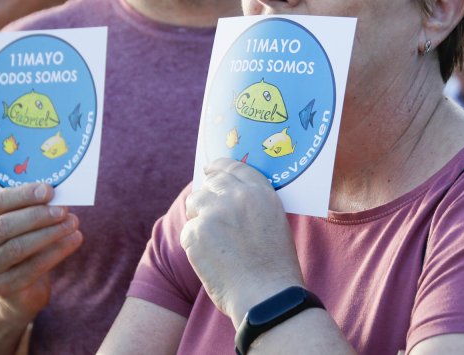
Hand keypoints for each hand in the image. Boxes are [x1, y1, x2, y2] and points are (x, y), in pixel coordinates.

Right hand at [0, 183, 82, 320]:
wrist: (18, 287)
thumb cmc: (21, 243)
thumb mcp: (20, 223)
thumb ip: (31, 208)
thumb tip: (57, 194)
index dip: (23, 195)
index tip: (49, 190)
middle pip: (4, 226)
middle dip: (37, 216)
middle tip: (64, 209)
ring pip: (18, 248)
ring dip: (50, 233)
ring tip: (73, 223)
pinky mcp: (3, 288)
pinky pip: (33, 267)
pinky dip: (57, 251)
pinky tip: (75, 239)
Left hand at [180, 159, 303, 324]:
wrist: (267, 295)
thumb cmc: (274, 267)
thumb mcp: (275, 223)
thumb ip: (255, 204)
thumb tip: (229, 195)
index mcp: (261, 192)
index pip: (234, 167)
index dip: (219, 168)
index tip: (210, 171)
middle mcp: (237, 196)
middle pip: (211, 183)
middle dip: (207, 194)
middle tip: (206, 211)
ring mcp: (215, 212)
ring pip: (194, 202)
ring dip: (198, 216)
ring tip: (210, 239)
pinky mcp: (196, 232)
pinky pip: (188, 230)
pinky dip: (195, 244)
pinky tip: (210, 258)